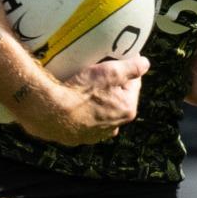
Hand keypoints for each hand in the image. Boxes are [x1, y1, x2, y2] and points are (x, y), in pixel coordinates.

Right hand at [12, 55, 145, 146]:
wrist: (50, 111)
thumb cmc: (81, 91)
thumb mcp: (110, 72)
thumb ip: (132, 67)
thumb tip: (145, 63)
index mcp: (127, 110)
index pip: (133, 83)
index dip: (124, 69)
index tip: (114, 60)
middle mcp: (114, 127)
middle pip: (117, 98)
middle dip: (111, 86)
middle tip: (96, 73)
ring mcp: (95, 135)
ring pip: (101, 111)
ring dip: (96, 100)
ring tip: (83, 87)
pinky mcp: (78, 137)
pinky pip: (84, 120)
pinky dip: (82, 112)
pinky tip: (72, 101)